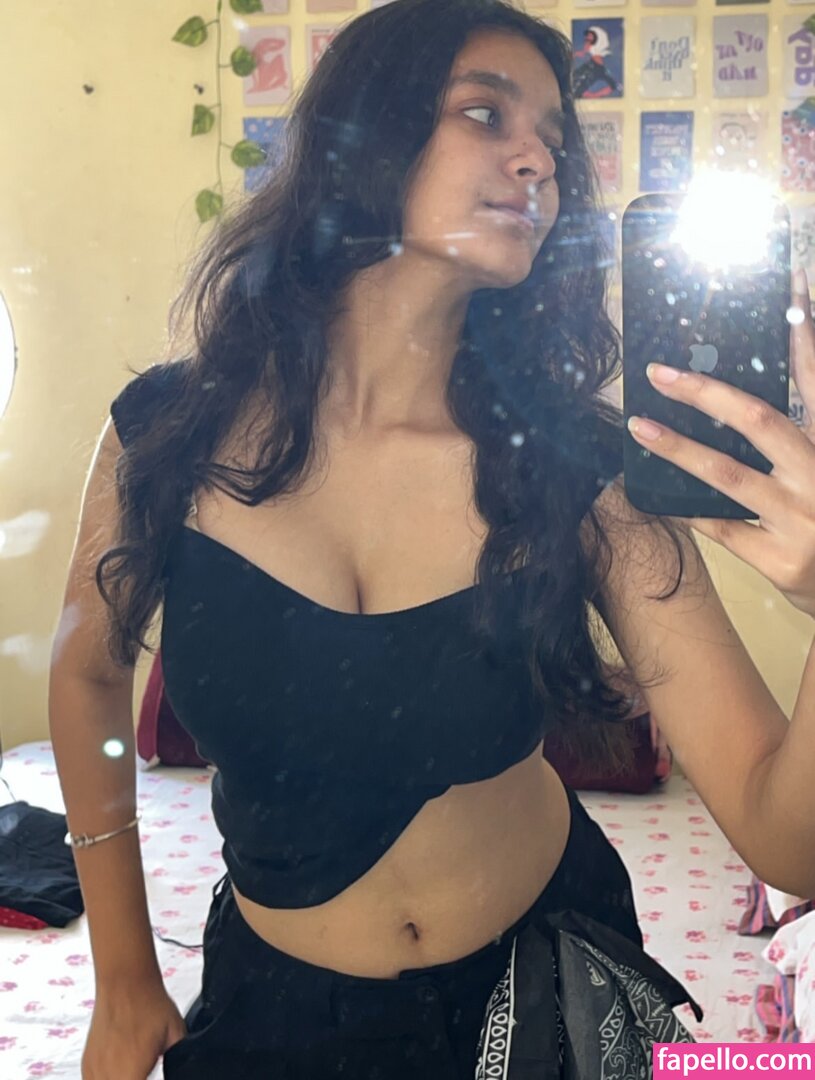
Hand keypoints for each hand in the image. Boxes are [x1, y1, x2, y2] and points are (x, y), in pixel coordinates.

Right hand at [82, 981, 187, 1079]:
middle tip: (145, 1071)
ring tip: (136, 1072)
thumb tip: (185, 1068)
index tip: (151, 1073)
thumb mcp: (176, 1034)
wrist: (125, 982)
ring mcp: (93, 1072)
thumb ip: (180, 1058)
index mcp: (130, 1075)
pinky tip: (120, 1075)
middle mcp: (106, 1077)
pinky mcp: (86, 1064)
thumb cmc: (151, 1005)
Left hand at [627, 268, 814, 619]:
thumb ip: (799, 442)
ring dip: (677, 447)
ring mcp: (801, 520)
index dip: (805, 340)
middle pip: (760, 421)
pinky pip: (719, 526)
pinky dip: (684, 506)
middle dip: (706, 393)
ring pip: (727, 475)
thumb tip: (738, 406)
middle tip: (661, 372)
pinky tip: (653, 491)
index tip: (789, 295)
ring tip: (639, 426)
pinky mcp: (779, 560)